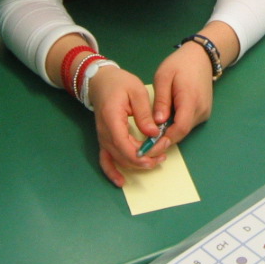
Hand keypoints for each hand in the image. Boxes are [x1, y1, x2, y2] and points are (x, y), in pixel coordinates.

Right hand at [90, 67, 164, 186]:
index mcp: (112, 118)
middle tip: (163, 155)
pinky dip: (112, 172)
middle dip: (144, 160)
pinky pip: (105, 160)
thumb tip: (153, 133)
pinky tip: (121, 181)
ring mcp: (102, 138)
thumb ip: (144, 113)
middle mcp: (104, 132)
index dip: (140, 154)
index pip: (124, 144)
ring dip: (135, 165)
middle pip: (122, 155)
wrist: (101, 82)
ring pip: (117, 159)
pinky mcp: (104, 140)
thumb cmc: (120, 83)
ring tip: (155, 163)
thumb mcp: (136, 91)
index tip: (157, 153)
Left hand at [149, 43, 214, 153]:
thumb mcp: (163, 77)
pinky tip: (164, 120)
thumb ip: (161, 100)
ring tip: (151, 130)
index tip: (149, 147)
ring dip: (169, 132)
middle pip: (182, 132)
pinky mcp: (204, 112)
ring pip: (185, 129)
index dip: (165, 140)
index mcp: (190, 99)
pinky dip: (175, 125)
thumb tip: (158, 122)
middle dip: (164, 139)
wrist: (201, 56)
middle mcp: (201, 109)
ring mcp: (204, 112)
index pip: (180, 128)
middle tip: (144, 144)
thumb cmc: (180, 63)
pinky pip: (188, 123)